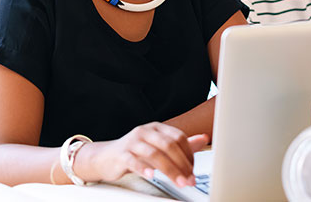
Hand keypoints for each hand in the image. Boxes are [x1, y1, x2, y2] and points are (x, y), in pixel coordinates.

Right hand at [83, 122, 208, 186]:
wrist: (106, 157)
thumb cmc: (135, 152)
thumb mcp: (159, 147)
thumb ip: (181, 144)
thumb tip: (204, 138)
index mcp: (157, 128)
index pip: (178, 137)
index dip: (189, 155)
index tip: (193, 171)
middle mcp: (145, 132)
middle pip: (169, 145)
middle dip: (182, 165)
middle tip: (189, 180)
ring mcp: (132, 142)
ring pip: (154, 154)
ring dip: (169, 170)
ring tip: (178, 182)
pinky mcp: (121, 154)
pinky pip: (134, 161)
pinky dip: (144, 169)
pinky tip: (152, 176)